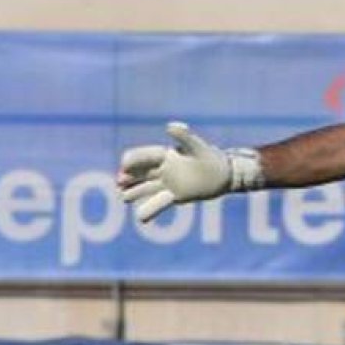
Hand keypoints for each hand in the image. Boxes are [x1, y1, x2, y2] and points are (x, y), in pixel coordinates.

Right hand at [118, 122, 262, 222]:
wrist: (225, 174)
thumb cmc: (211, 158)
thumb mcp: (198, 147)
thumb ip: (184, 137)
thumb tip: (170, 125)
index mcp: (166, 155)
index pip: (145, 156)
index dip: (134, 160)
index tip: (124, 165)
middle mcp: (164, 169)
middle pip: (141, 173)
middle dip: (129, 177)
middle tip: (119, 183)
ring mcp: (168, 183)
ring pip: (146, 188)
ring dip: (135, 192)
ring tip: (123, 197)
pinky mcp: (176, 196)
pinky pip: (160, 203)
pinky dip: (150, 210)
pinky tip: (140, 218)